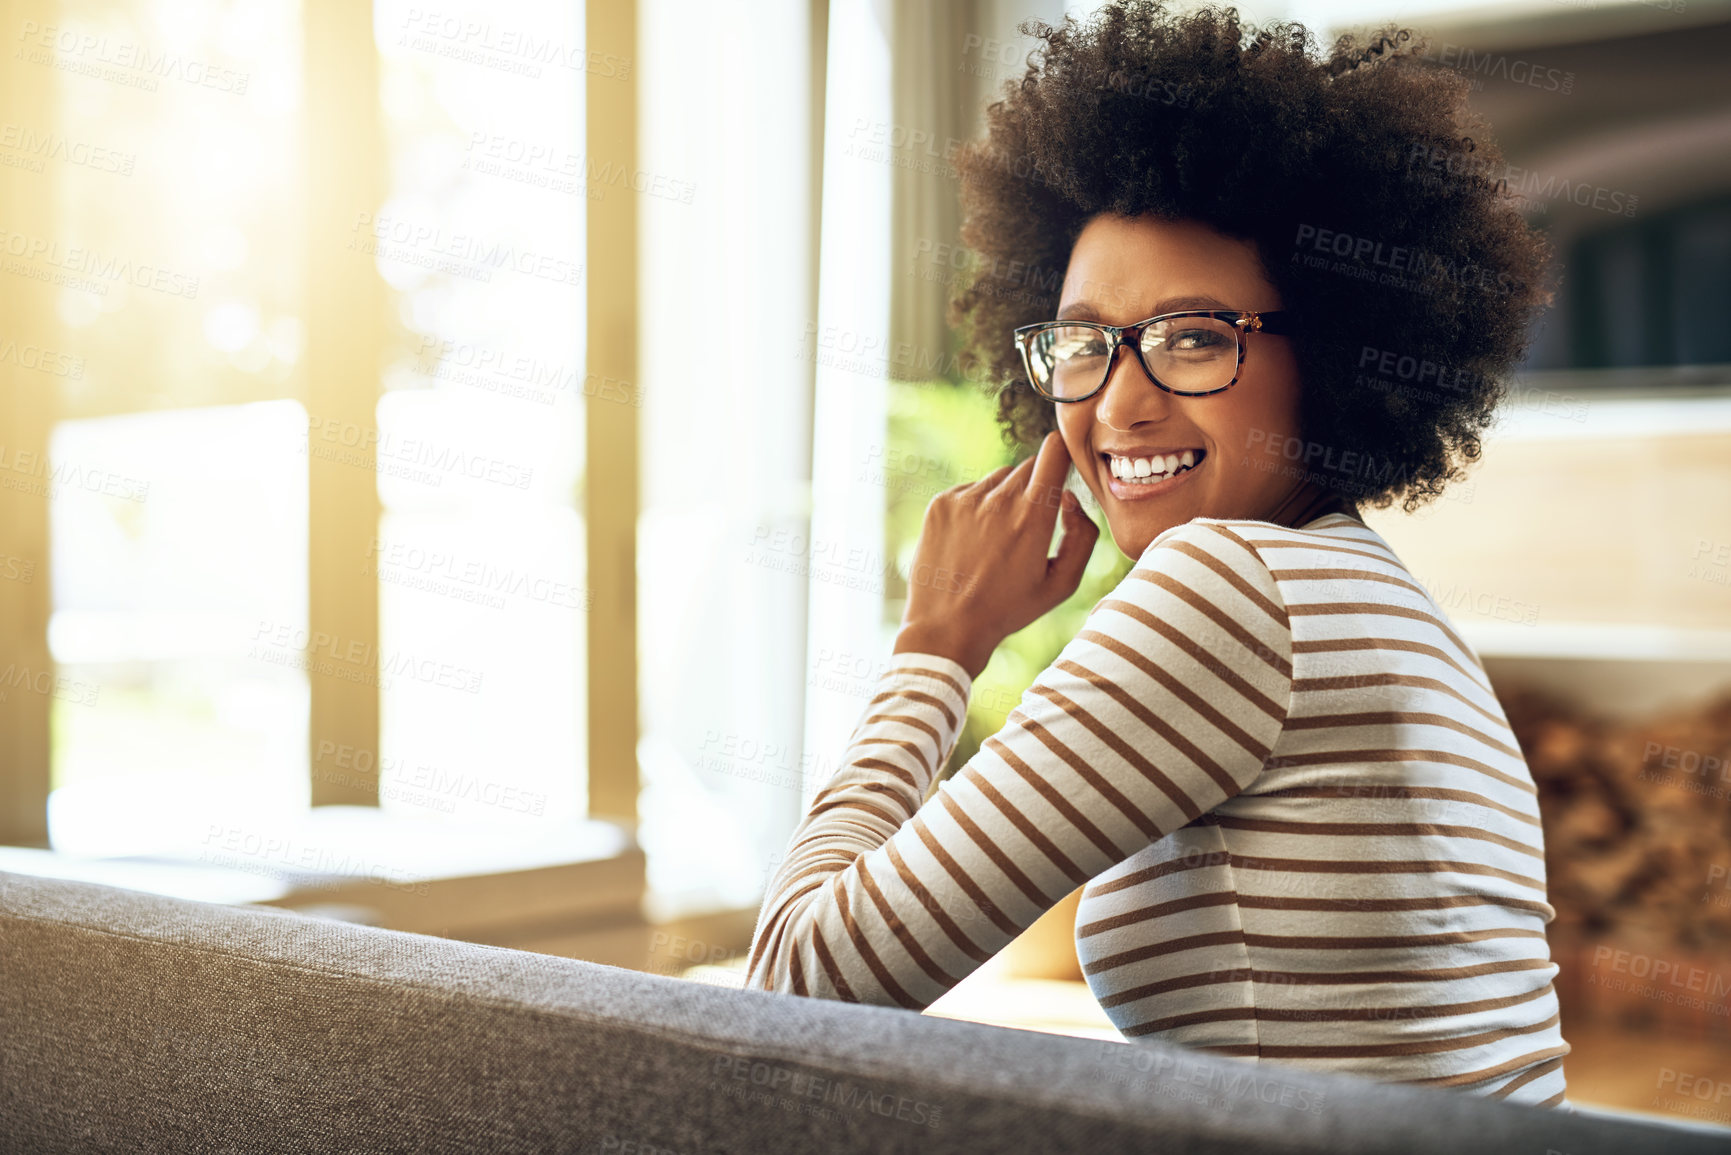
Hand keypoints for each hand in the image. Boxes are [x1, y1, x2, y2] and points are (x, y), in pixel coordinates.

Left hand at [893, 431, 1099, 679]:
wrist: (947, 627)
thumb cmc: (1008, 609)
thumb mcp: (1062, 584)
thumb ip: (1083, 535)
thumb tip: (1069, 498)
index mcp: (1033, 516)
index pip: (1053, 451)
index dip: (1062, 453)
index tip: (1062, 466)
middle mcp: (998, 500)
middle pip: (1028, 467)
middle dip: (1036, 488)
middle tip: (1028, 527)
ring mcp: (965, 499)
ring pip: (999, 478)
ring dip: (1005, 498)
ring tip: (997, 541)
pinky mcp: (940, 504)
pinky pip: (970, 490)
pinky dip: (976, 506)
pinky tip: (972, 542)